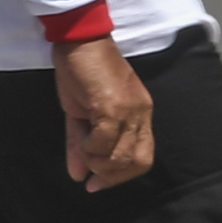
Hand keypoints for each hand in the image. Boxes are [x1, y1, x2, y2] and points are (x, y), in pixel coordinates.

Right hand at [56, 38, 154, 190]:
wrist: (80, 39)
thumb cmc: (83, 71)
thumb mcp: (82, 112)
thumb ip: (82, 144)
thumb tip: (78, 175)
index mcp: (140, 113)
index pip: (143, 157)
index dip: (122, 176)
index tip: (98, 183)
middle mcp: (140, 113)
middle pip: (137, 163)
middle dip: (111, 176)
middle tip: (91, 175)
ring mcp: (128, 110)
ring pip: (120, 157)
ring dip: (97, 162)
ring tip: (83, 150)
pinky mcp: (111, 105)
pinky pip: (103, 142)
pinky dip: (89, 149)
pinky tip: (81, 140)